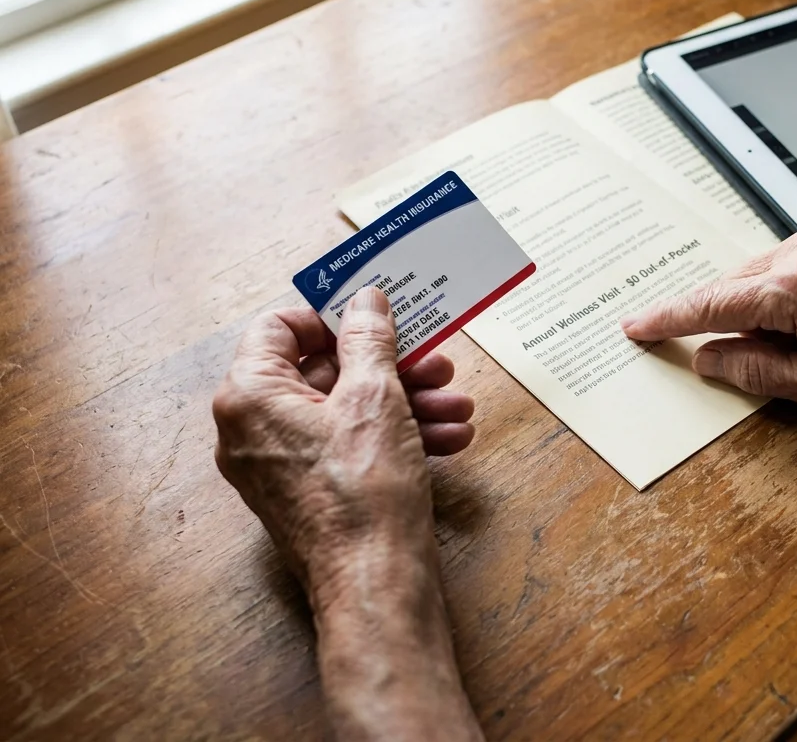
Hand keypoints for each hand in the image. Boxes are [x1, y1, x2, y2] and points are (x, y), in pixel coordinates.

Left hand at [213, 287, 474, 593]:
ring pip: (345, 411)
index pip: (279, 326)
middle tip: (436, 365)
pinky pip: (349, 446)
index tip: (379, 320)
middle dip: (390, 366)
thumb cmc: (365, 493)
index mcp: (250, 396)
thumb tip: (364, 300)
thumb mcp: (375, 398)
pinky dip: (394, 436)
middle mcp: (253, 429)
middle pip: (322, 371)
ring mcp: (280, 465)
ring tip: (457, 407)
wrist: (375, 585)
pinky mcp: (309, 492)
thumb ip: (368, 339)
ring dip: (406, 402)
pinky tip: (448, 439)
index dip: (332, 316)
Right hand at [620, 219, 796, 413]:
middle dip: (722, 319)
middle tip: (732, 356)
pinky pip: (789, 257)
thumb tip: (710, 358)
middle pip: (733, 283)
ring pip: (760, 270)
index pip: (713, 304)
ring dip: (756, 304)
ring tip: (796, 344)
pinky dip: (781, 285)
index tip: (637, 325)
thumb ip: (759, 371)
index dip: (670, 318)